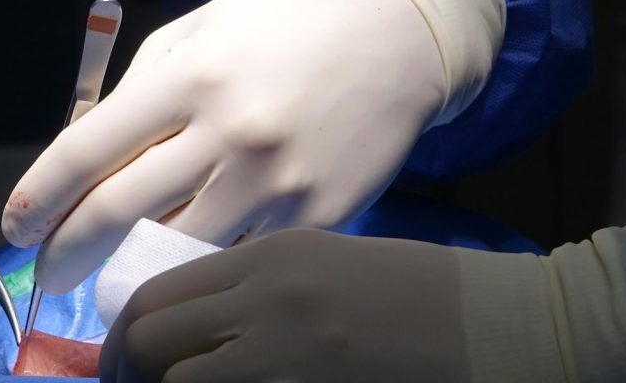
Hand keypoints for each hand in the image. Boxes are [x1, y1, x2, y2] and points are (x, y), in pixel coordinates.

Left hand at [4, 0, 447, 292]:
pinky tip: (184, 259)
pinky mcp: (316, 216)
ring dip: (128, 267)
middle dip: (67, 251)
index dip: (39, 197)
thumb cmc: (285, 23)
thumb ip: (138, 91)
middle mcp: (229, 134)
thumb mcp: (200, 30)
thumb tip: (86, 158)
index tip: (18, 225)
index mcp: (190, 78)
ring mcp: (276, 183)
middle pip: (118, 213)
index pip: (87, 151)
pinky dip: (202, 261)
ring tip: (107, 272)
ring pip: (175, 249)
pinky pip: (238, 256)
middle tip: (48, 270)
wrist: (397, 34)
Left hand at [100, 229, 469, 381]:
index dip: (121, 339)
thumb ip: (253, 285)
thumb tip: (187, 326)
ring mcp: (288, 352)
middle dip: (121, 373)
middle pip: (147, 340)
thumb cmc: (421, 291)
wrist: (505, 323)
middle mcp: (267, 298)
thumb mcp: (326, 263)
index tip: (119, 364)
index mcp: (269, 255)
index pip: (154, 295)